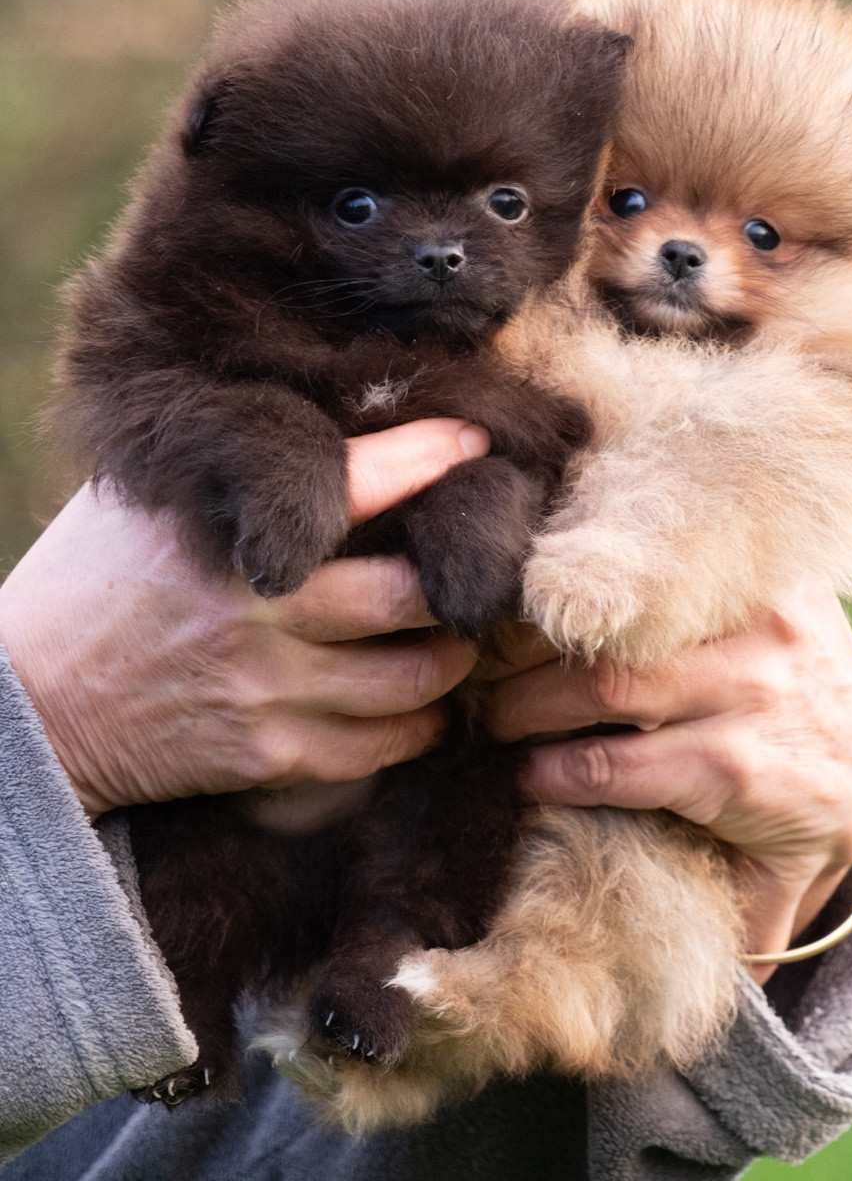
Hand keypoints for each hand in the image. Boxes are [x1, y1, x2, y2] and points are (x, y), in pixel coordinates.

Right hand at [0, 419, 488, 818]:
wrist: (30, 705)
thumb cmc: (91, 583)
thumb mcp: (141, 503)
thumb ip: (222, 472)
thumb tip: (325, 426)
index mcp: (224, 533)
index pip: (355, 482)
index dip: (429, 455)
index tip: (474, 444)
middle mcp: (254, 611)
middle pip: (408, 594)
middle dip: (457, 584)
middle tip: (477, 573)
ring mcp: (262, 688)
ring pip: (409, 679)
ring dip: (450, 661)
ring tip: (456, 642)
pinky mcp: (262, 755)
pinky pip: (375, 749)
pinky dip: (416, 727)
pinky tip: (420, 708)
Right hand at [487, 587, 851, 981]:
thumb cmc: (798, 817)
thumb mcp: (777, 885)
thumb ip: (736, 935)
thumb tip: (701, 995)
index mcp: (753, 771)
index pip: (625, 766)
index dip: (554, 772)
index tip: (514, 779)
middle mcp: (760, 689)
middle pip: (614, 685)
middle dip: (530, 702)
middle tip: (486, 718)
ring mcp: (764, 622)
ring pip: (630, 625)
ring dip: (552, 642)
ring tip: (503, 662)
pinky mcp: (765, 579)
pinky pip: (667, 580)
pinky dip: (604, 596)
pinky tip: (553, 610)